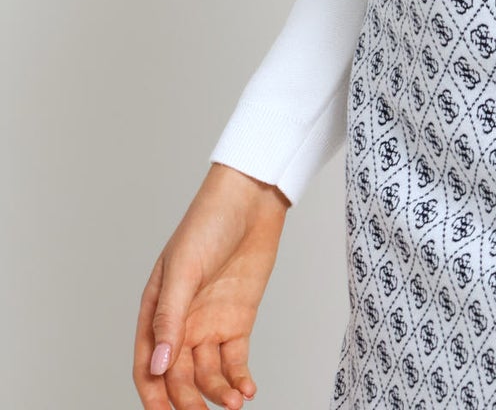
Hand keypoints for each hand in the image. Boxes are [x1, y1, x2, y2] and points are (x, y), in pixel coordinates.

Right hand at [133, 161, 290, 409]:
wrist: (252, 199)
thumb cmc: (208, 223)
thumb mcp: (184, 269)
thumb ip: (171, 319)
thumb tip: (160, 366)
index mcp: (156, 310)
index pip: (148, 365)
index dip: (154, 395)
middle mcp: (181, 322)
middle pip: (178, 376)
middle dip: (188, 401)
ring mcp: (209, 323)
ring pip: (207, 373)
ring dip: (217, 393)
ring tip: (233, 403)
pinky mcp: (237, 321)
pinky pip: (234, 360)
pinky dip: (238, 378)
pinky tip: (246, 391)